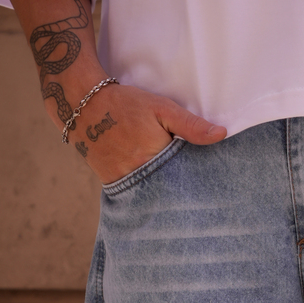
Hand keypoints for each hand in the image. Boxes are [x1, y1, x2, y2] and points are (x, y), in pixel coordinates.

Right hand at [65, 81, 225, 183]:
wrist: (83, 107)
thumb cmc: (125, 104)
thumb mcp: (161, 108)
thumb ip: (190, 125)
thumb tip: (221, 135)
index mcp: (155, 160)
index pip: (186, 180)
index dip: (197, 183)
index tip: (210, 188)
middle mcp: (139, 177)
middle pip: (170, 192)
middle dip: (183, 193)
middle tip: (201, 198)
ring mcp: (124, 183)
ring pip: (153, 196)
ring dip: (165, 194)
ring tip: (179, 195)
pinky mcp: (113, 184)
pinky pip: (136, 194)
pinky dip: (148, 193)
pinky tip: (158, 190)